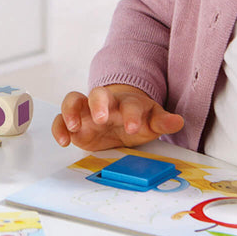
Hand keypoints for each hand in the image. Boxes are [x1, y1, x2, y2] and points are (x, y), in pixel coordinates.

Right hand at [51, 84, 183, 150]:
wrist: (120, 116)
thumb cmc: (137, 118)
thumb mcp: (152, 122)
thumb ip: (163, 122)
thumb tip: (178, 121)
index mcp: (127, 103)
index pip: (130, 104)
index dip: (132, 114)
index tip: (134, 128)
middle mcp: (105, 103)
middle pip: (98, 94)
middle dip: (99, 104)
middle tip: (102, 118)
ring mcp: (86, 111)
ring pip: (73, 100)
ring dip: (71, 111)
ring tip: (74, 126)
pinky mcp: (74, 123)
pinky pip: (60, 120)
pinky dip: (58, 128)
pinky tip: (63, 141)